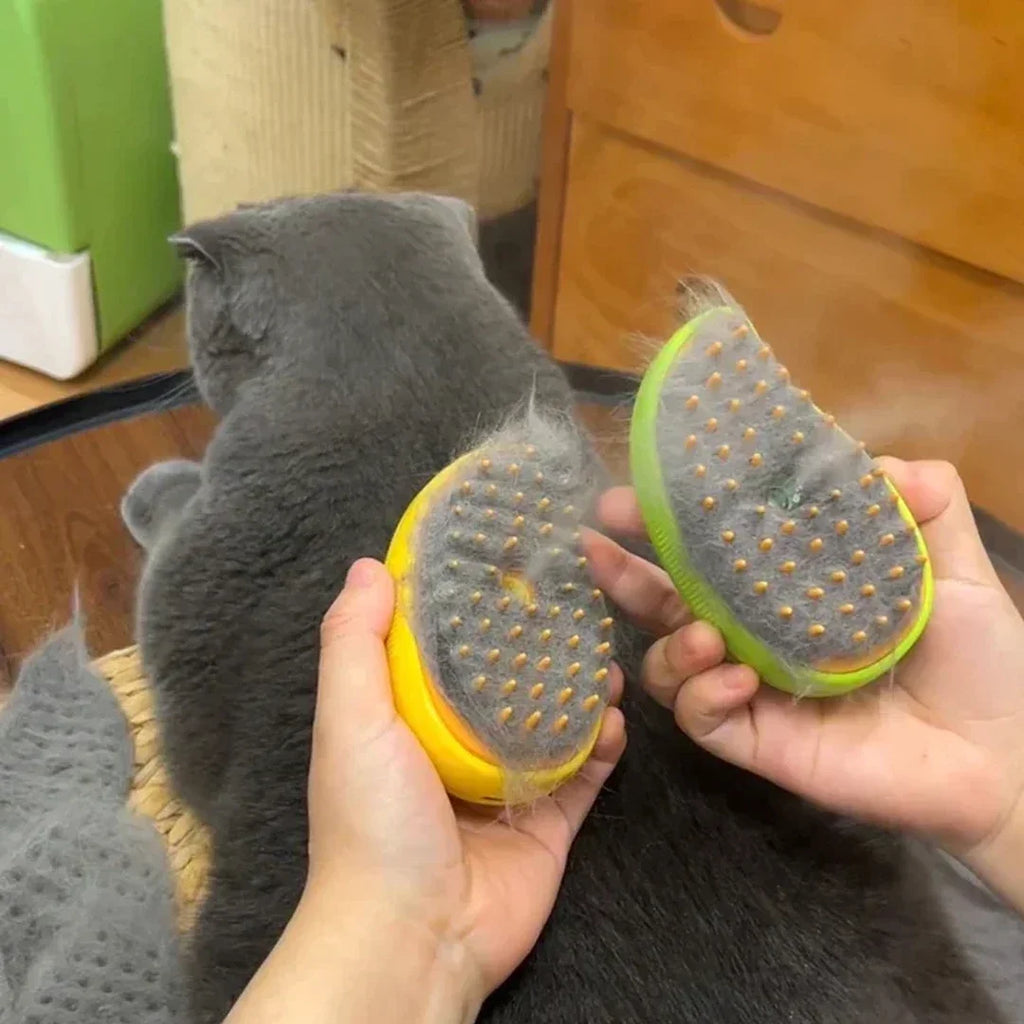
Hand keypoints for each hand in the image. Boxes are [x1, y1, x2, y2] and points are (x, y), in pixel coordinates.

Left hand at [228, 558, 624, 1023]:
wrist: (415, 935)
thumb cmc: (374, 819)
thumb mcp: (350, 719)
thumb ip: (355, 642)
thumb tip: (370, 565)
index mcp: (407, 718)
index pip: (442, 647)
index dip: (471, 605)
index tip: (507, 561)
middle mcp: (457, 746)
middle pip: (506, 683)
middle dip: (540, 647)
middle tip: (577, 606)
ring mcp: (507, 785)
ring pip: (553, 723)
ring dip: (581, 691)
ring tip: (607, 657)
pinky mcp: (548, 823)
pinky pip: (585, 775)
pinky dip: (603, 746)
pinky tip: (616, 718)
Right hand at [585, 459, 1023, 907]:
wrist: (1006, 756)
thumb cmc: (980, 660)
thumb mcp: (956, 569)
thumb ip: (924, 508)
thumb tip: (876, 462)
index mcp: (789, 591)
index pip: (715, 552)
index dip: (672, 521)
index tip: (636, 489)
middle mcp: (756, 636)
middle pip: (668, 604)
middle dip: (626, 575)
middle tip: (598, 545)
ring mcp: (752, 691)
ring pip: (668, 665)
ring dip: (669, 644)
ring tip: (704, 635)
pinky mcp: (758, 741)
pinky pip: (701, 719)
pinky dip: (703, 695)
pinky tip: (738, 680)